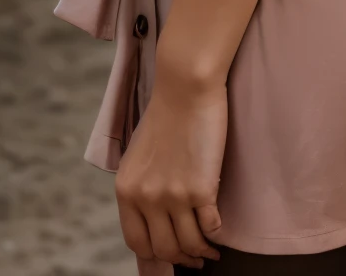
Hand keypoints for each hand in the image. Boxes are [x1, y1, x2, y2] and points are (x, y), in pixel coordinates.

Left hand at [115, 71, 225, 268]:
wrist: (186, 87)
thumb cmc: (166, 115)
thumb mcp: (139, 156)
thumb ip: (142, 188)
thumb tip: (154, 219)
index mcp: (126, 190)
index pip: (137, 242)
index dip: (156, 256)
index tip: (171, 257)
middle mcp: (146, 198)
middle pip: (164, 250)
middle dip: (182, 259)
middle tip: (196, 258)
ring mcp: (173, 196)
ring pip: (189, 244)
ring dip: (202, 251)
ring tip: (212, 249)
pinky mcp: (201, 189)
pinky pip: (211, 227)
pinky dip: (216, 234)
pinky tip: (219, 231)